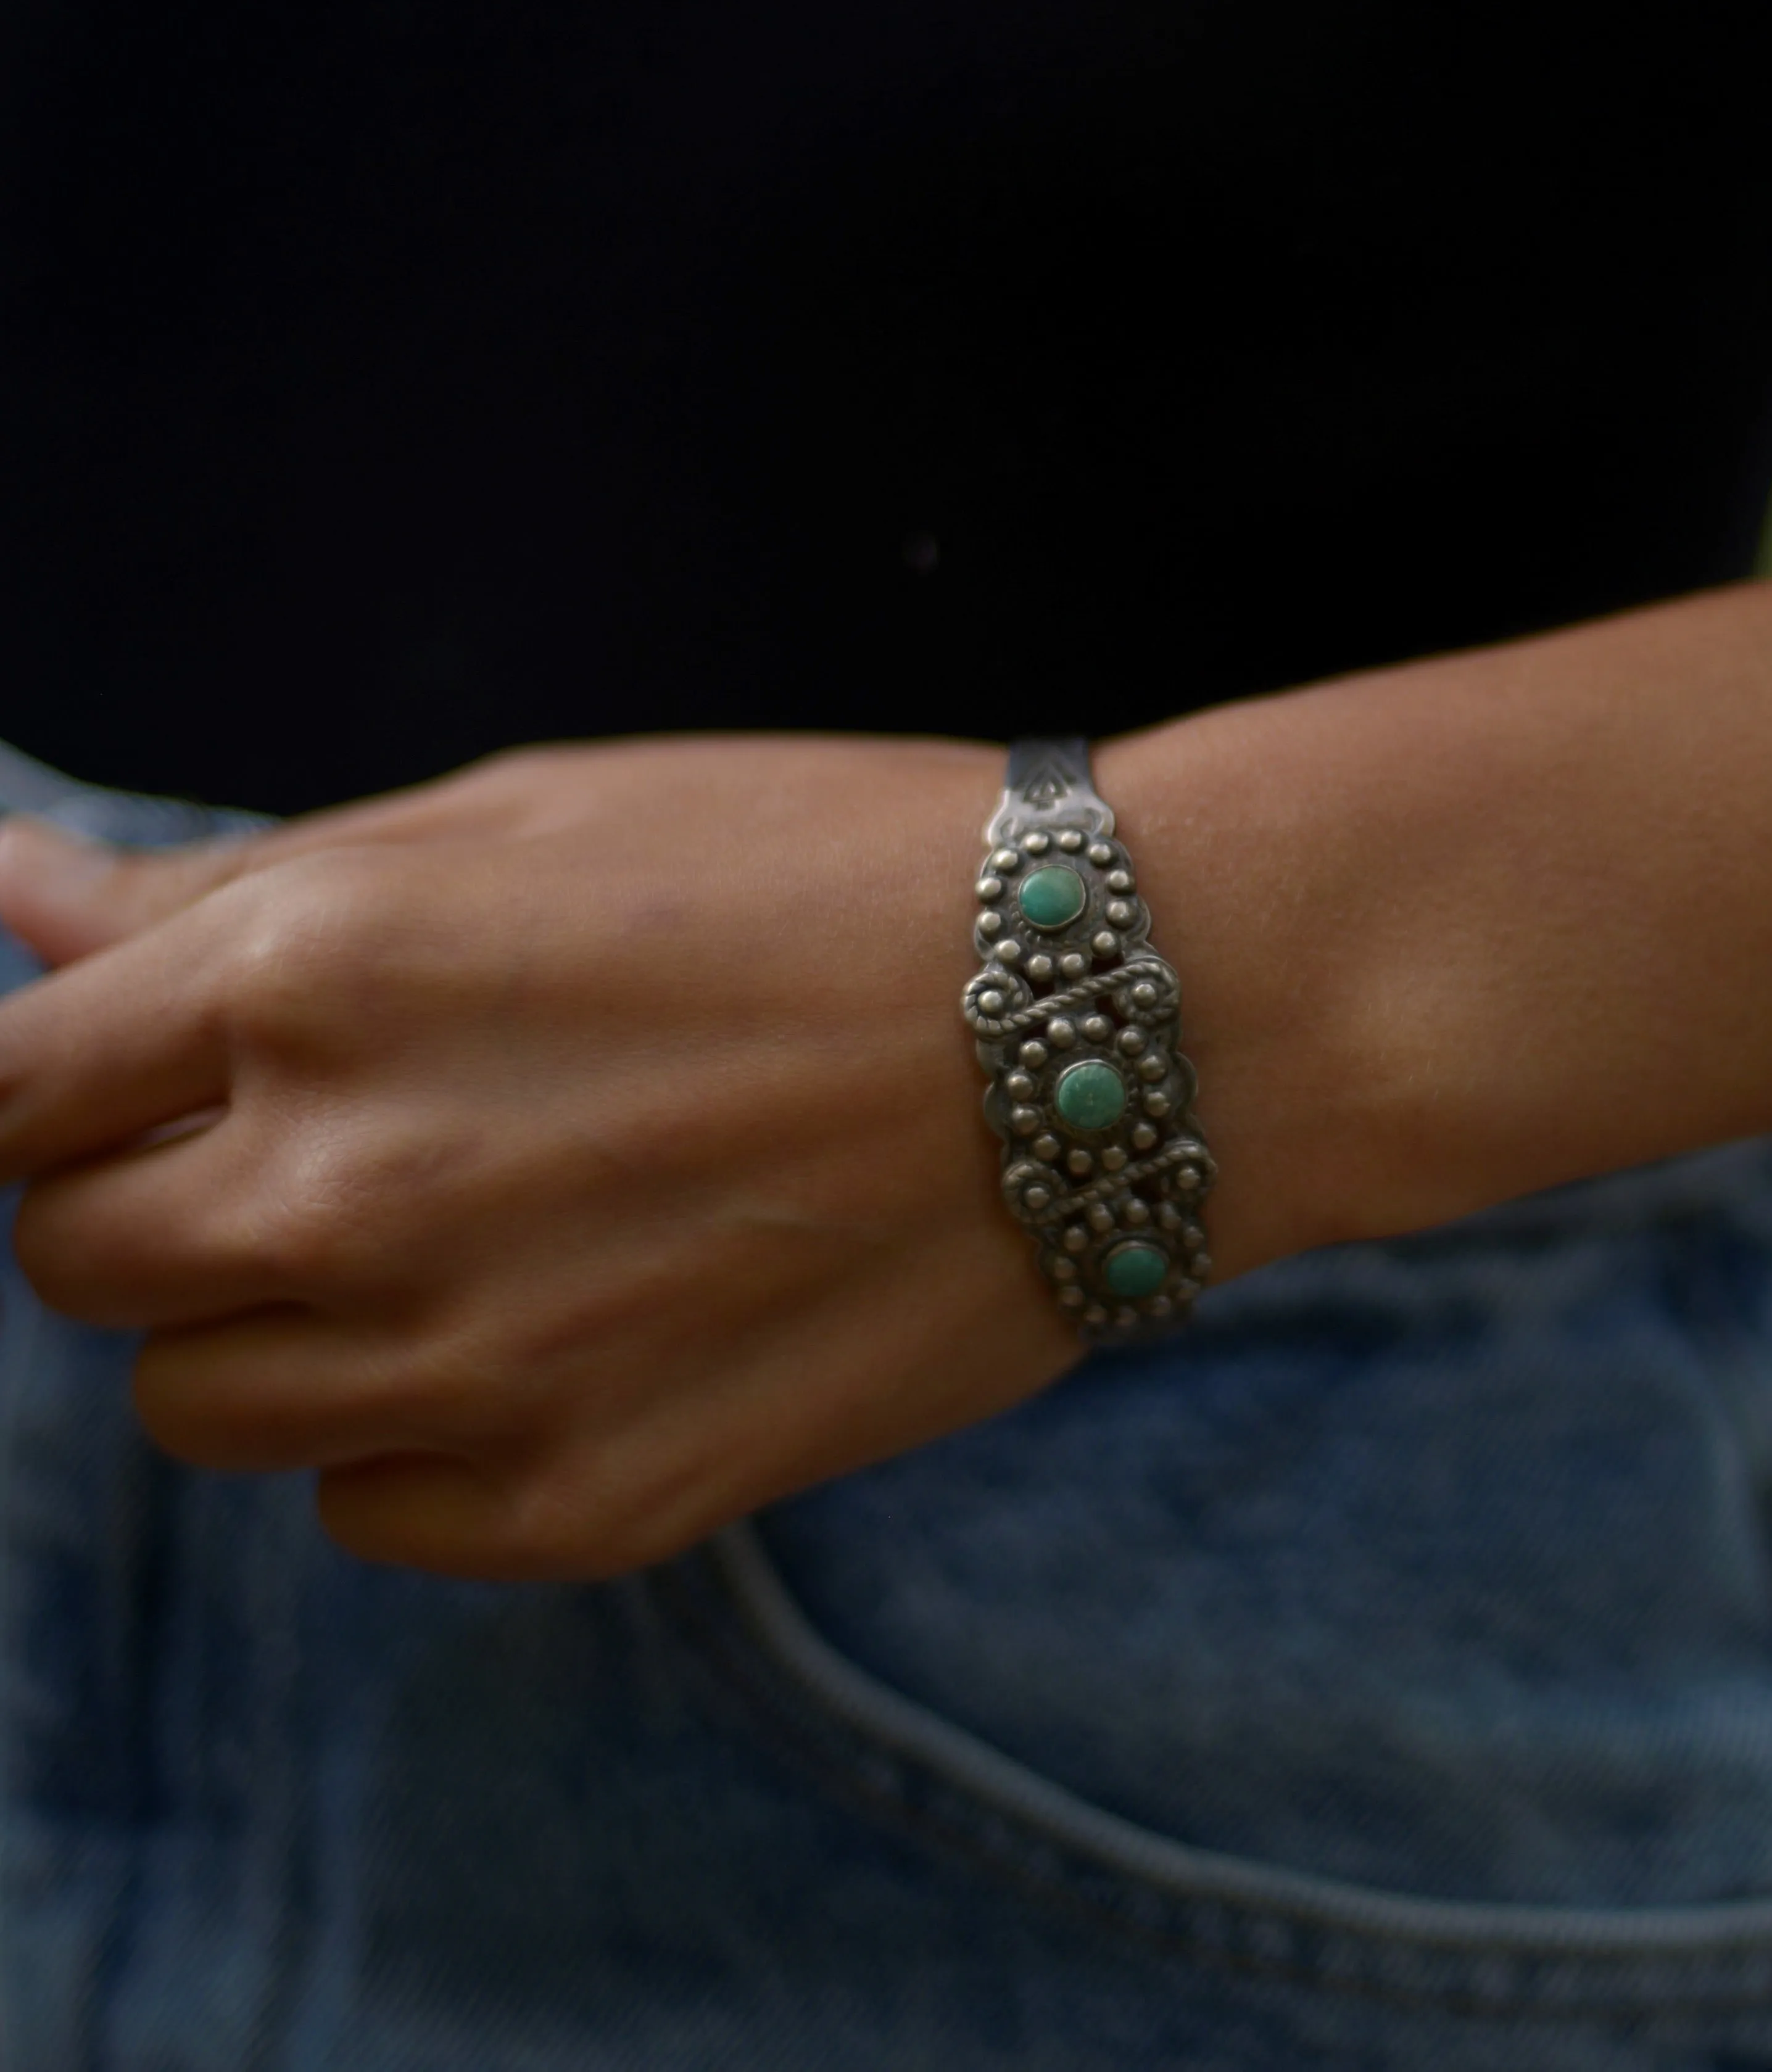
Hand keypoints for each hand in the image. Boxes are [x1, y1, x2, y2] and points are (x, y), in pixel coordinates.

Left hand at [0, 736, 1084, 1579]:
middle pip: (78, 1264)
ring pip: (206, 1407)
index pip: (5, 1102)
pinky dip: (418, 1435)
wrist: (1109, 1016)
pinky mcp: (582, 1508)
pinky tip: (561, 1326)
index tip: (129, 1090)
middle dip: (156, 1200)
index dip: (50, 1095)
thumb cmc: (824, 865)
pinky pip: (370, 1510)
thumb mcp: (524, 812)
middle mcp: (349, 1190)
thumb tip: (19, 898)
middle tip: (325, 1141)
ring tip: (469, 1228)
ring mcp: (467, 1371)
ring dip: (282, 1324)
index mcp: (311, 976)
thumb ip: (237, 889)